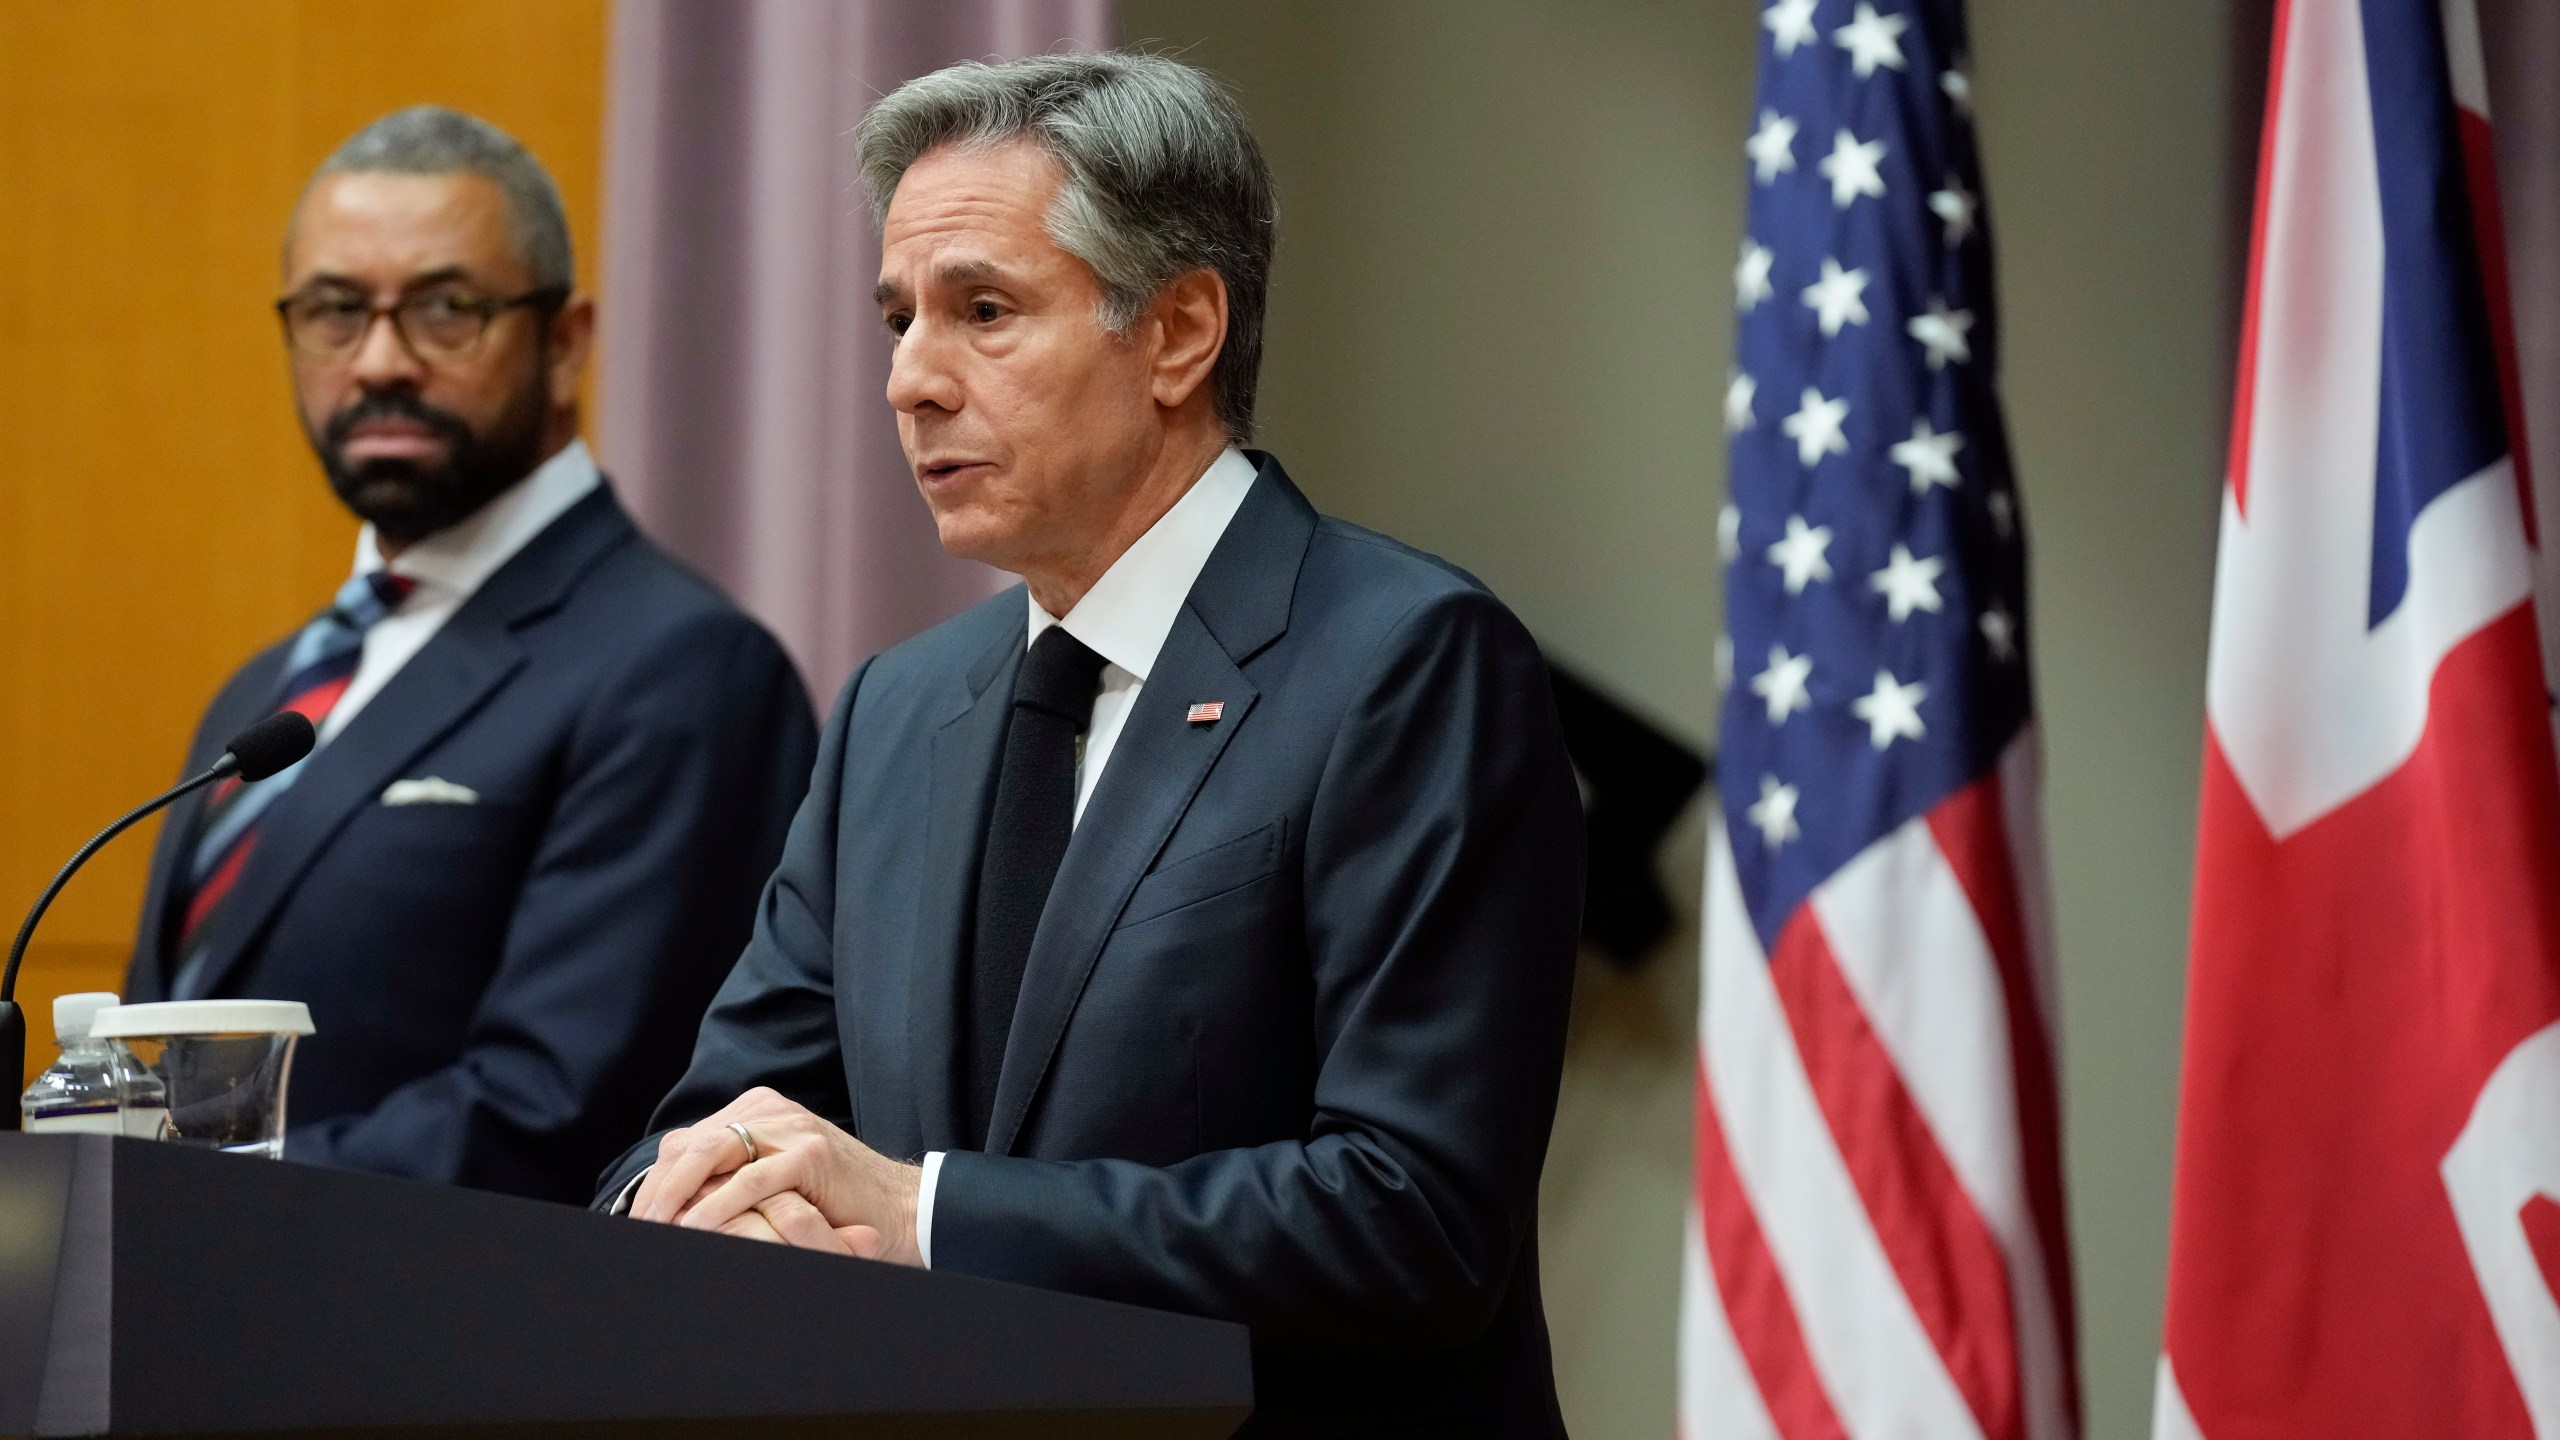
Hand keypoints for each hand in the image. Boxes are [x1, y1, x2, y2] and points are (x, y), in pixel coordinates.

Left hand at [630, 1087, 924, 1265]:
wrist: (900, 1208)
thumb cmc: (833, 1204)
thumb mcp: (771, 1183)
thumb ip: (730, 1176)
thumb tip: (668, 1198)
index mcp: (755, 1112)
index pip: (685, 1143)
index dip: (656, 1184)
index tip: (639, 1221)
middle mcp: (768, 1110)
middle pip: (689, 1147)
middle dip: (657, 1193)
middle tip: (638, 1230)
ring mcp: (790, 1127)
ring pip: (710, 1155)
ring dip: (675, 1198)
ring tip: (657, 1230)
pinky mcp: (809, 1152)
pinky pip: (750, 1181)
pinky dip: (717, 1207)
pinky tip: (695, 1228)